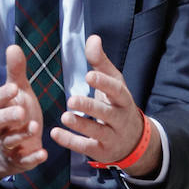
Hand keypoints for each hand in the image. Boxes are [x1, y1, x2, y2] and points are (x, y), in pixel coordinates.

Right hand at [0, 45, 46, 183]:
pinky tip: (43, 154)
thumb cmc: (15, 114)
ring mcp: (9, 144)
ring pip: (11, 141)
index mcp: (0, 108)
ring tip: (35, 127)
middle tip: (22, 111)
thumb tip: (13, 46)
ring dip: (22, 135)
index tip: (14, 88)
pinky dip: (32, 159)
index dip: (4, 95)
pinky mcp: (18, 159)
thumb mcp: (18, 93)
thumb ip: (16, 72)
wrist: (6, 148)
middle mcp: (1, 126)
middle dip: (9, 116)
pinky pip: (23, 161)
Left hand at [52, 34, 160, 176]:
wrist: (134, 140)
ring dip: (80, 125)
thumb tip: (92, 37)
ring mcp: (112, 137)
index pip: (117, 90)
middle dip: (90, 107)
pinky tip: (54, 134)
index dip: (104, 84)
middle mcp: (120, 119)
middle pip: (107, 113)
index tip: (89, 76)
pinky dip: (70, 142)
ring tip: (64, 116)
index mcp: (123, 99)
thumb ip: (101, 62)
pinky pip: (86, 148)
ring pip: (97, 133)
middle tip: (71, 100)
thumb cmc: (118, 104)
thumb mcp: (114, 82)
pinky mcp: (102, 151)